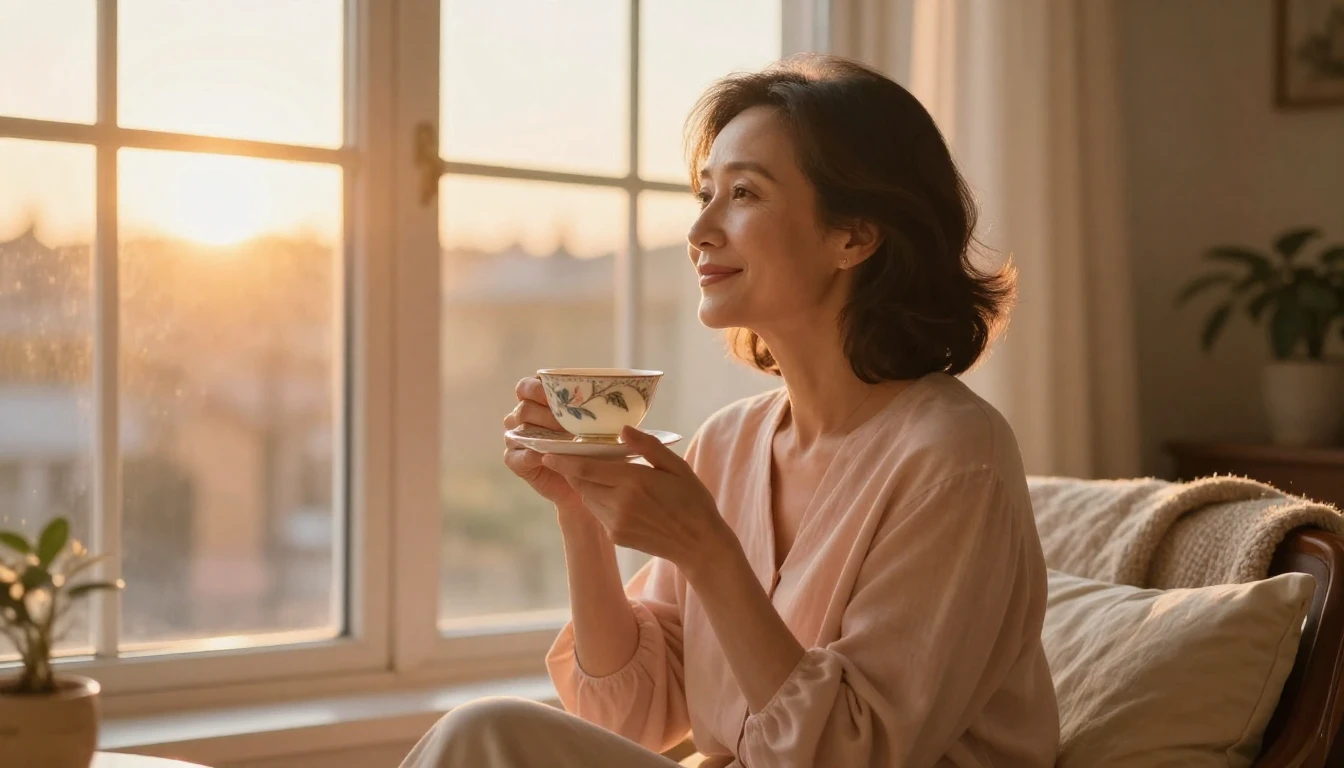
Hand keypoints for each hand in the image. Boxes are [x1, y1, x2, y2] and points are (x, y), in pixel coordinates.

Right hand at [502, 376, 584, 513]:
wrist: (587, 482)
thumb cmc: (592, 446)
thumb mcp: (595, 426)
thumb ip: (593, 412)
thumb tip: (608, 405)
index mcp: (536, 401)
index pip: (526, 387)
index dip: (537, 388)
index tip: (557, 394)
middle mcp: (522, 417)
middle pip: (525, 408)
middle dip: (548, 415)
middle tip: (570, 423)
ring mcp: (516, 438)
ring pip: (520, 429)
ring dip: (543, 433)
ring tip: (565, 440)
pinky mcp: (515, 460)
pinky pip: (517, 455)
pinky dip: (532, 455)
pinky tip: (547, 457)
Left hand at [541, 425, 733, 572]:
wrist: (698, 544)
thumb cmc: (692, 500)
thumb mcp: (676, 467)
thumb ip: (647, 446)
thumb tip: (622, 429)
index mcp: (634, 482)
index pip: (587, 468)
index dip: (564, 460)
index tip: (547, 451)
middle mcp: (620, 504)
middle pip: (581, 482)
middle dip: (572, 469)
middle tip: (567, 455)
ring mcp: (616, 523)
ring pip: (588, 497)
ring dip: (586, 484)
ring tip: (595, 472)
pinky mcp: (616, 536)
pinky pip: (598, 512)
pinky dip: (598, 499)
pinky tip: (613, 493)